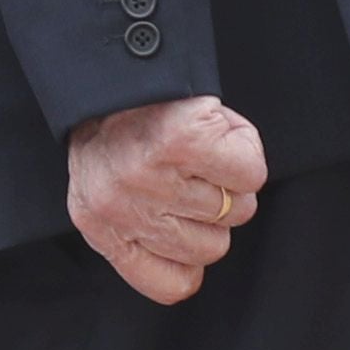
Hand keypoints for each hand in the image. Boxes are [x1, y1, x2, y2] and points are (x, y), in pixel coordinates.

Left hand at [69, 93, 270, 306]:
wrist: (112, 65)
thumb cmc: (121, 125)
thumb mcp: (113, 190)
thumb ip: (146, 231)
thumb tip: (195, 264)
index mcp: (99, 226)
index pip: (173, 284)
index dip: (192, 257)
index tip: (186, 223)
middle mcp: (119, 207)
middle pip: (214, 247)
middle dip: (215, 209)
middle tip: (190, 170)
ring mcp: (149, 176)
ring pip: (238, 209)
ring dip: (229, 177)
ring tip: (196, 147)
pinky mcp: (183, 141)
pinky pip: (250, 174)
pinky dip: (244, 150)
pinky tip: (214, 131)